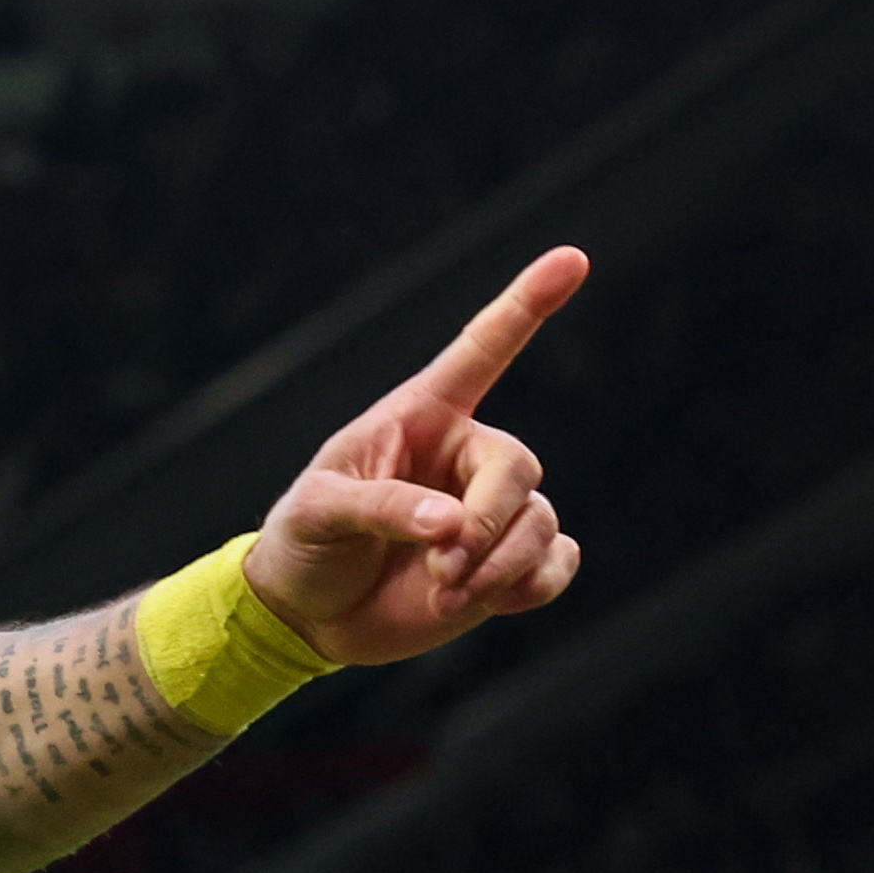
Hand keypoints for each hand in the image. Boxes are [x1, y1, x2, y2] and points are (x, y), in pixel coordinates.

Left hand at [244, 246, 589, 665]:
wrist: (303, 614)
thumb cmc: (301, 543)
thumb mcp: (317, 512)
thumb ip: (380, 508)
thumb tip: (451, 523)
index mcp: (420, 419)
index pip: (481, 351)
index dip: (526, 306)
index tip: (572, 258)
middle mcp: (464, 457)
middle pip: (517, 467)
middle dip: (489, 520)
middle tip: (442, 565)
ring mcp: (490, 512)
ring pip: (538, 523)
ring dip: (499, 564)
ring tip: (442, 593)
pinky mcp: (505, 565)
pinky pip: (558, 563)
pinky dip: (535, 584)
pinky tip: (493, 599)